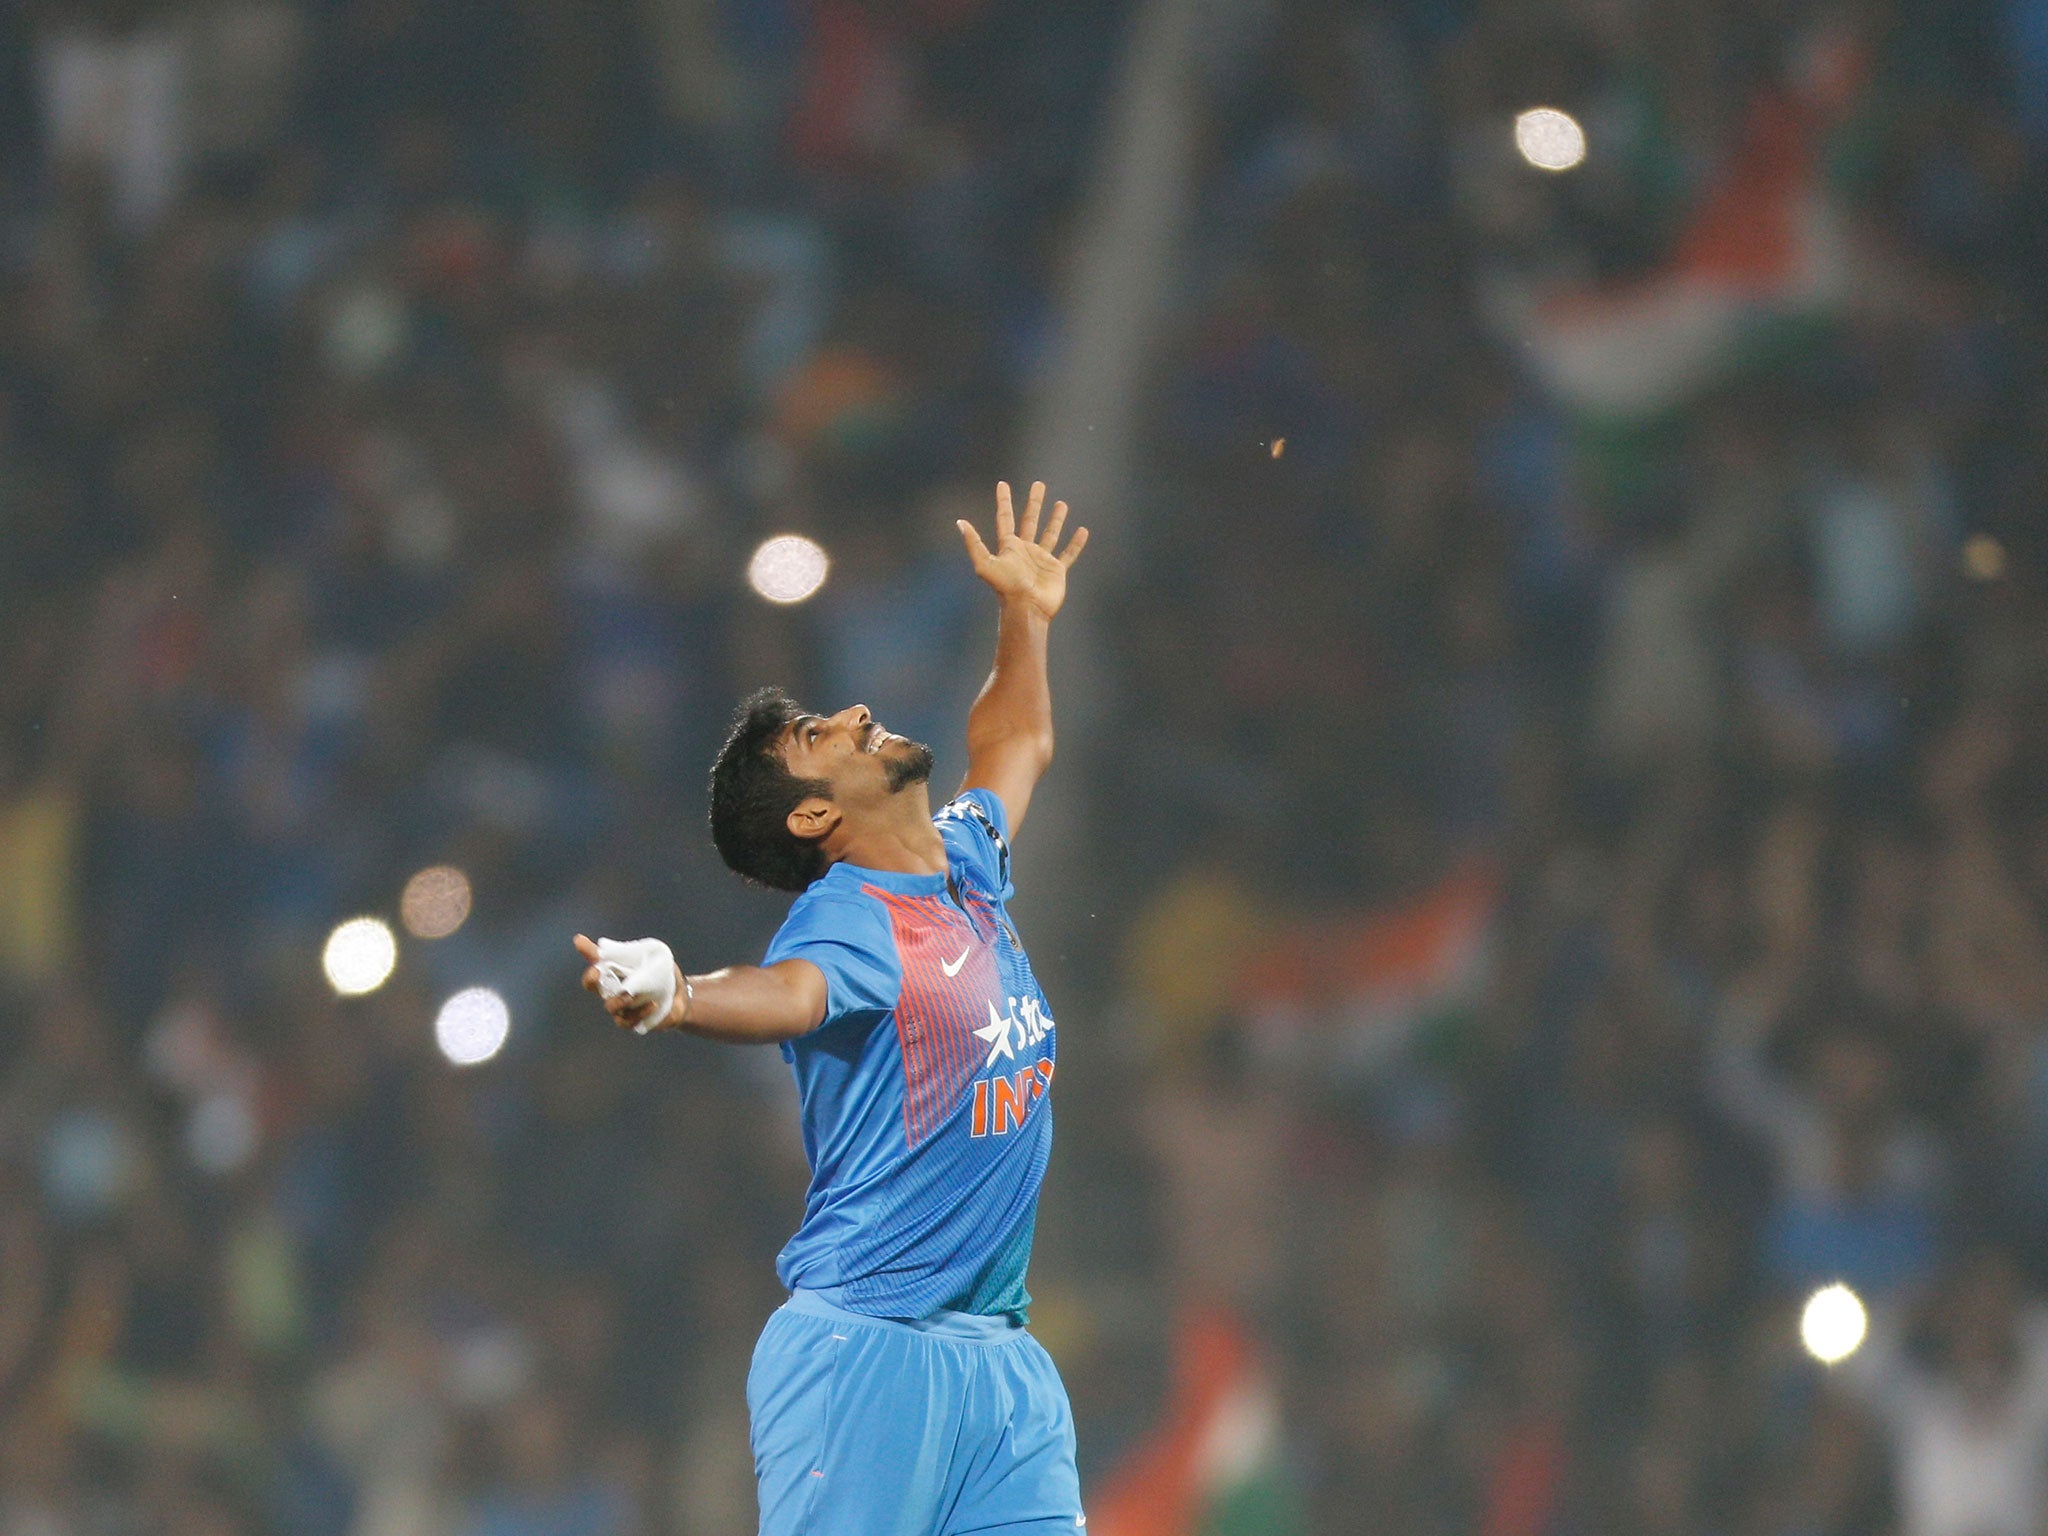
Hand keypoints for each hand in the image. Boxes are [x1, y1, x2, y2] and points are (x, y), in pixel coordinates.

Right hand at [574, 934, 681, 1033]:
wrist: (680, 994)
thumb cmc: (659, 973)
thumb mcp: (647, 956)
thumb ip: (626, 951)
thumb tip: (583, 939)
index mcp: (612, 975)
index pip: (592, 974)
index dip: (589, 971)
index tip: (593, 964)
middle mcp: (613, 992)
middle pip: (594, 988)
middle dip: (592, 981)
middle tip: (598, 974)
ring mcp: (622, 1009)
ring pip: (611, 1007)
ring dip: (619, 1000)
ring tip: (630, 994)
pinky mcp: (635, 1021)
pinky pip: (629, 1022)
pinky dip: (639, 1014)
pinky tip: (652, 1005)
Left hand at [957, 481, 1087, 620]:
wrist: (1026, 608)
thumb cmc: (1006, 587)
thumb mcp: (984, 564)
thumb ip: (974, 543)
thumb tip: (960, 522)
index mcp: (1009, 547)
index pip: (1005, 519)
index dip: (1003, 501)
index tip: (1002, 484)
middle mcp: (1025, 551)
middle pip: (1030, 520)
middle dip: (1034, 502)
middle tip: (1039, 485)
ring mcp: (1042, 560)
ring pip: (1050, 534)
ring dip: (1056, 519)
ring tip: (1062, 503)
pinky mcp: (1056, 570)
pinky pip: (1068, 554)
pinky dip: (1076, 543)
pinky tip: (1082, 531)